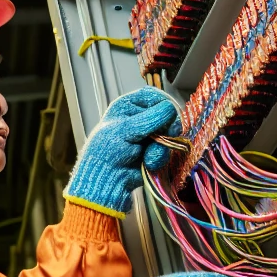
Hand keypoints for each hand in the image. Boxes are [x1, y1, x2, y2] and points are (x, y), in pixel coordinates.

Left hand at [62, 87, 180, 216]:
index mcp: (128, 106)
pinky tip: (149, 163)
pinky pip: (168, 149)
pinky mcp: (155, 150)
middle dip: (167, 127)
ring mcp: (149, 134)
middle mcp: (140, 117)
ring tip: (149, 157)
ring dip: (163, 146)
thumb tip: (171, 109)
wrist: (106, 181)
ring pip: (171, 133)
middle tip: (164, 136)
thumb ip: (149, 119)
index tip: (169, 114)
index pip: (153, 95)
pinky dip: (161, 157)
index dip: (163, 103)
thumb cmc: (106, 152)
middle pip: (167, 114)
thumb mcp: (125, 131)